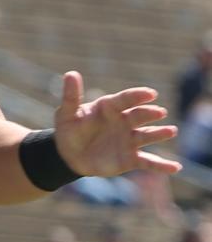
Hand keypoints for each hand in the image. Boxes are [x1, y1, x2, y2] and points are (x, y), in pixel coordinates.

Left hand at [54, 71, 180, 177]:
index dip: (137, 96)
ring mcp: (129, 140)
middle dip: (150, 113)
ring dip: (159, 133)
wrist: (69, 155)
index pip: (125, 99)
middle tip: (159, 112)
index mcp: (109, 108)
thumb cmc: (69, 129)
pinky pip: (148, 162)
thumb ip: (71, 95)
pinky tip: (175, 167)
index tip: (150, 93)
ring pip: (147, 136)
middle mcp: (123, 122)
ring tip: (171, 131)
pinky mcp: (130, 158)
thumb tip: (71, 74)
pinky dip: (161, 165)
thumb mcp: (66, 113)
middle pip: (139, 116)